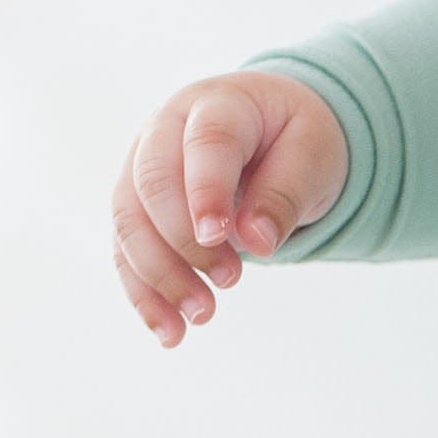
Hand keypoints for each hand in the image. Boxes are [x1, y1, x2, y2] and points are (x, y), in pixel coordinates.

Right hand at [111, 71, 347, 346]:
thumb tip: (256, 242)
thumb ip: (285, 193)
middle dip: (184, 240)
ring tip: (204, 316)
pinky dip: (144, 294)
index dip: (207, 191)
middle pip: (152, 184)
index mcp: (216, 104)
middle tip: (232, 281)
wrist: (273, 129)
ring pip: (129, 222)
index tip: (220, 239)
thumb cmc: (294, 138)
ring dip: (160, 275)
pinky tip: (170, 333)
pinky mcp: (135, 206)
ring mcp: (140, 167)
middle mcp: (164, 130)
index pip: (205, 144)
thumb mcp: (311, 154)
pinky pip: (126, 251)